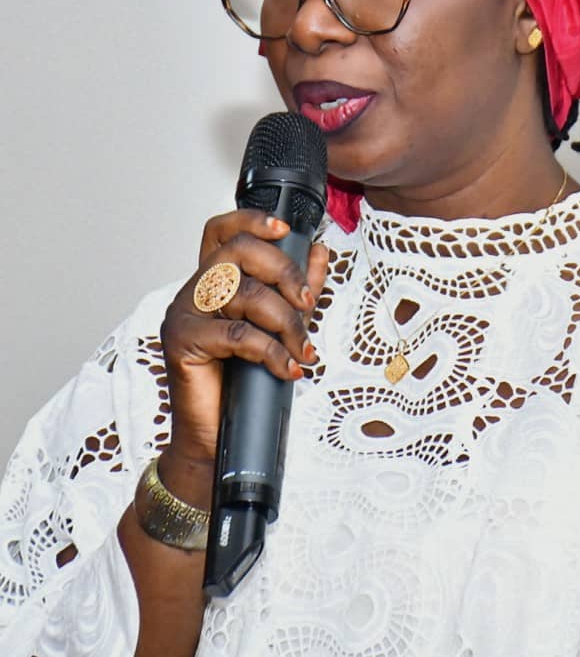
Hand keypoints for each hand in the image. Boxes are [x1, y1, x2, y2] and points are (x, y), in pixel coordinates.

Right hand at [159, 210, 328, 498]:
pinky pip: (237, 334)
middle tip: (306, 302)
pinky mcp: (182, 342)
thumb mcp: (280, 325)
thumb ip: (297, 287)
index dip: (252, 220)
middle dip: (283, 272)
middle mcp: (195, 290)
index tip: (286, 229)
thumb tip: (320, 250)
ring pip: (243, 294)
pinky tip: (287, 368)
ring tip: (302, 350)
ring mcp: (184, 314)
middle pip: (238, 251)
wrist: (218, 437)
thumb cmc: (243, 380)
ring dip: (285, 321)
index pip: (222, 230)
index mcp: (214, 280)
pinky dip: (271, 351)